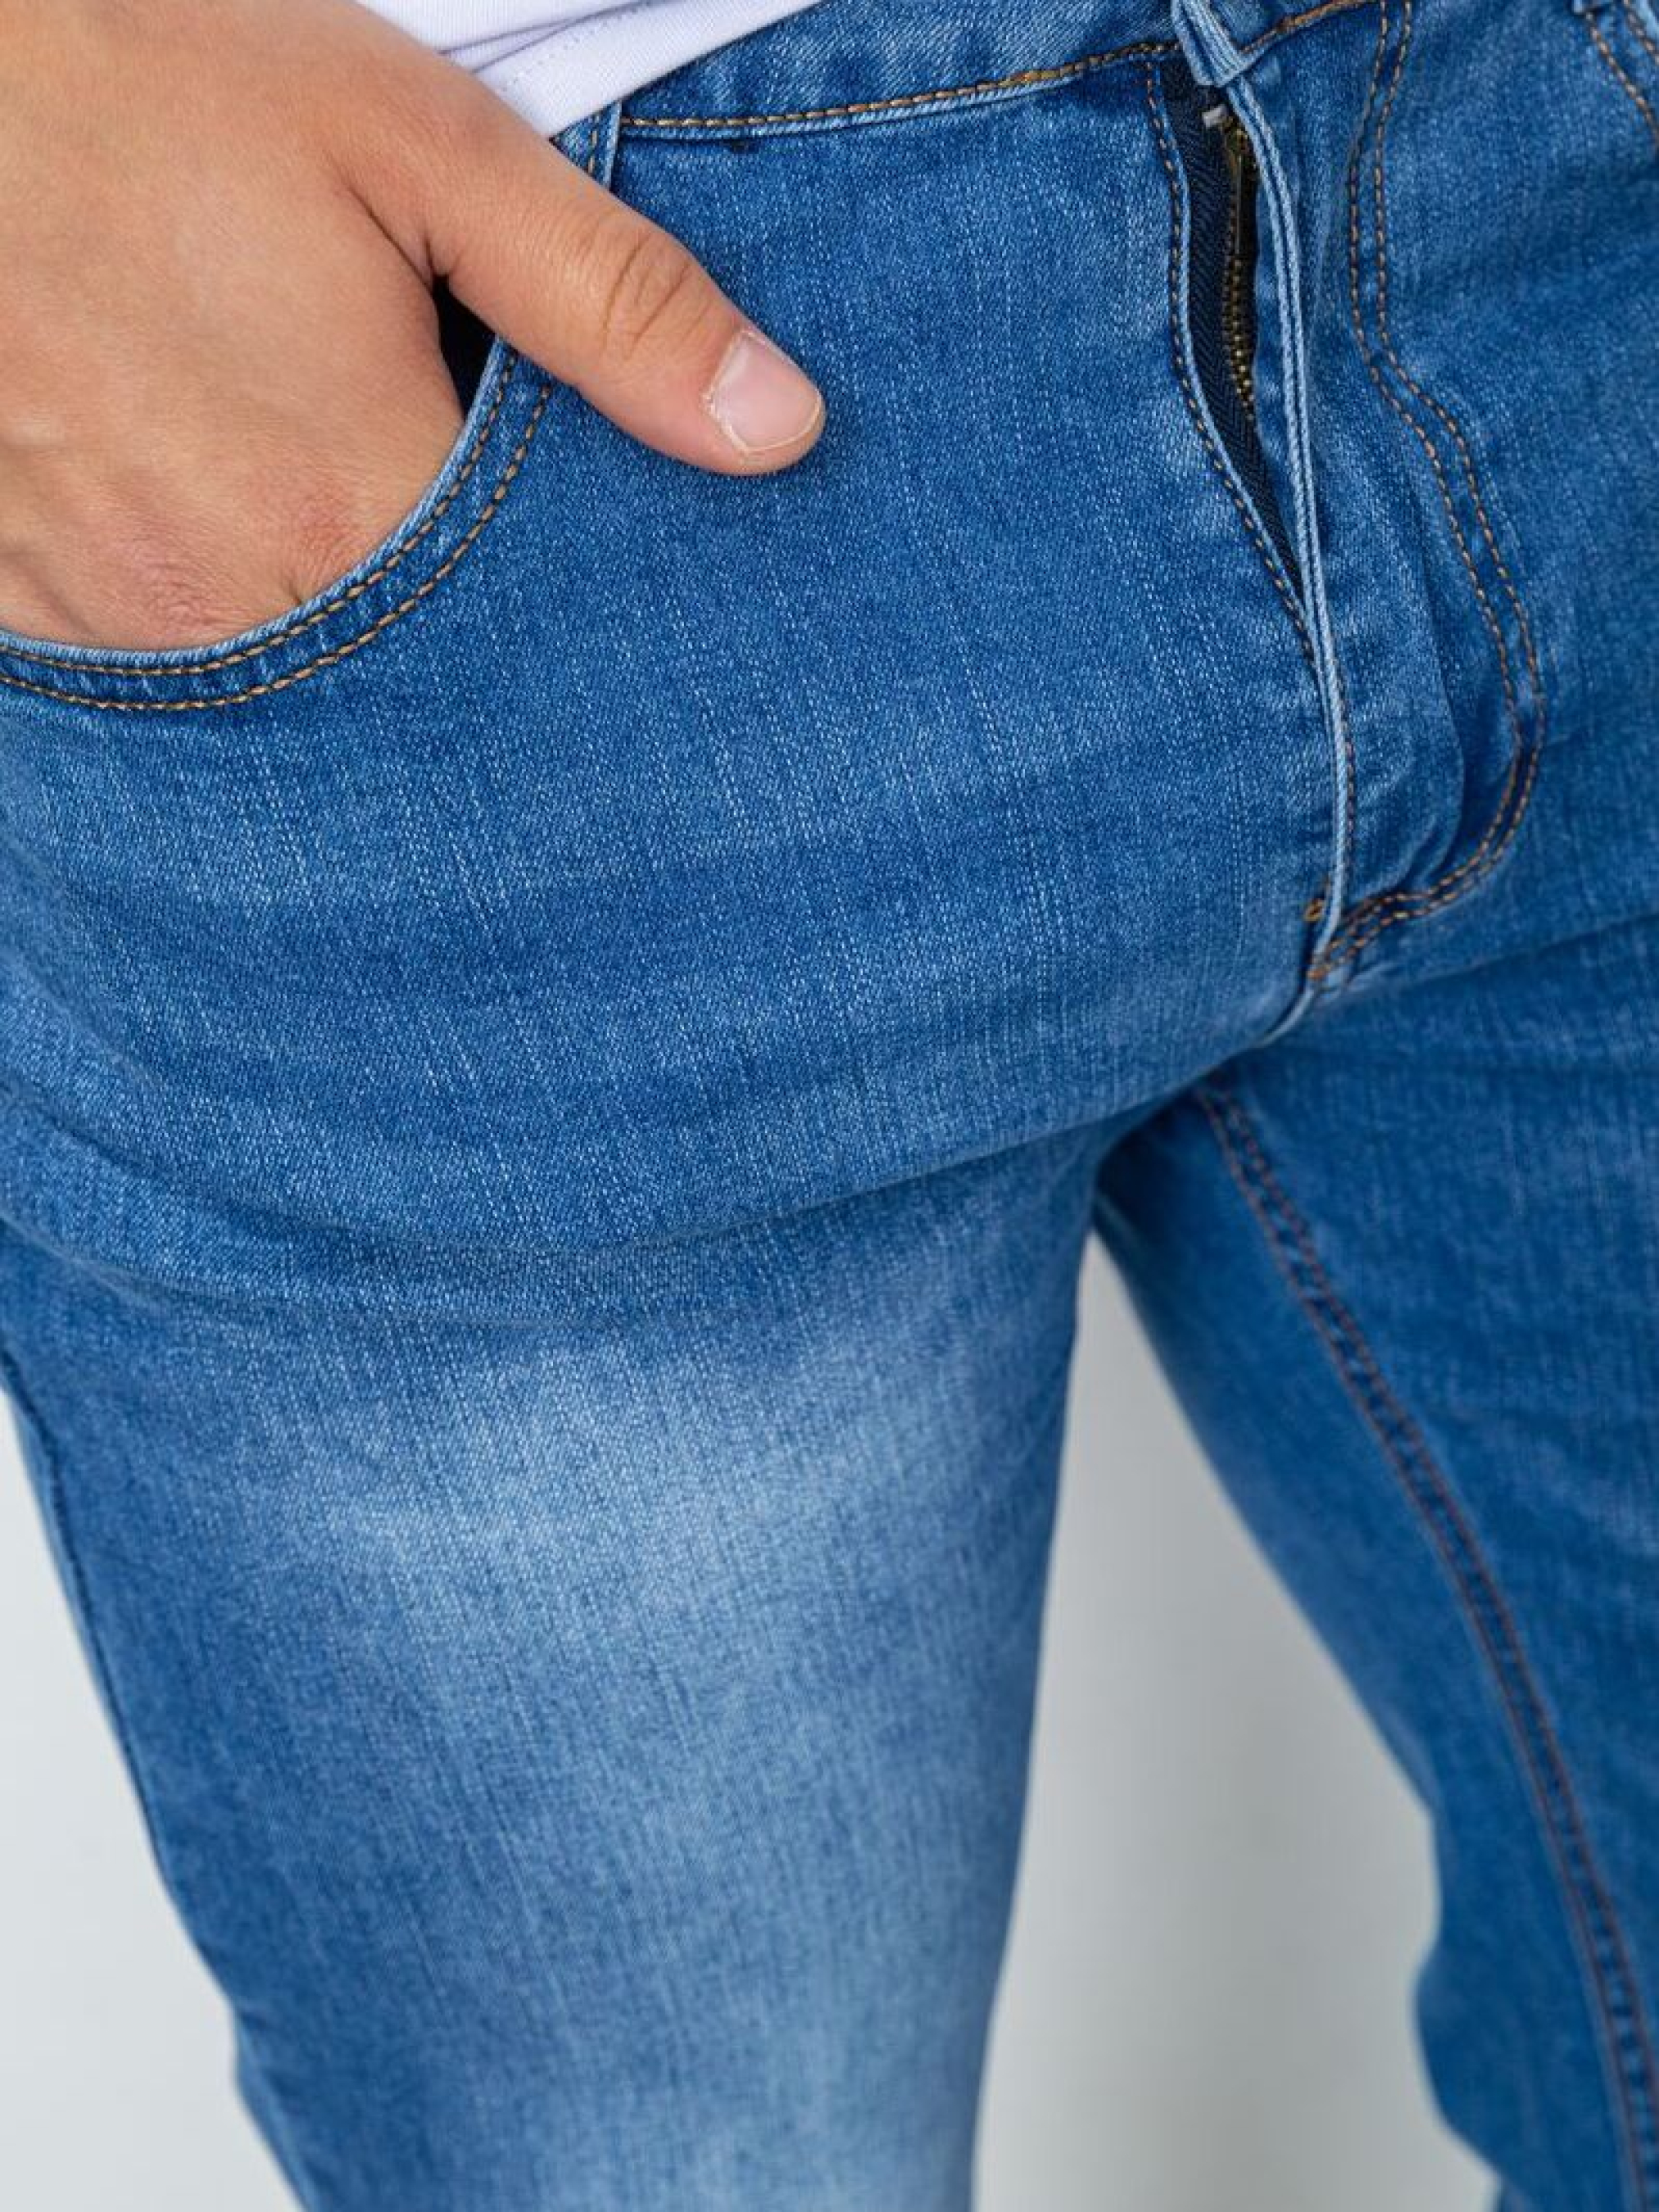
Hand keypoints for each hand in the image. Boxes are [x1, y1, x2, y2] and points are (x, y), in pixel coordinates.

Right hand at [0, 0, 825, 650]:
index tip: (589, 594)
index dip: (570, 623)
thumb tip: (778, 429)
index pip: (527, 647)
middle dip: (448, 634)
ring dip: (323, 626)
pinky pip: (154, 666)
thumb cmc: (155, 75)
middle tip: (430, 519)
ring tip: (304, 504)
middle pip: (405, 686)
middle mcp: (221, 599)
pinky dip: (205, 610)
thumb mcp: (417, 149)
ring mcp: (108, 618)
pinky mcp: (20, 608)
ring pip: (276, 688)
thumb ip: (610, 303)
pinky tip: (211, 522)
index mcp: (345, 504)